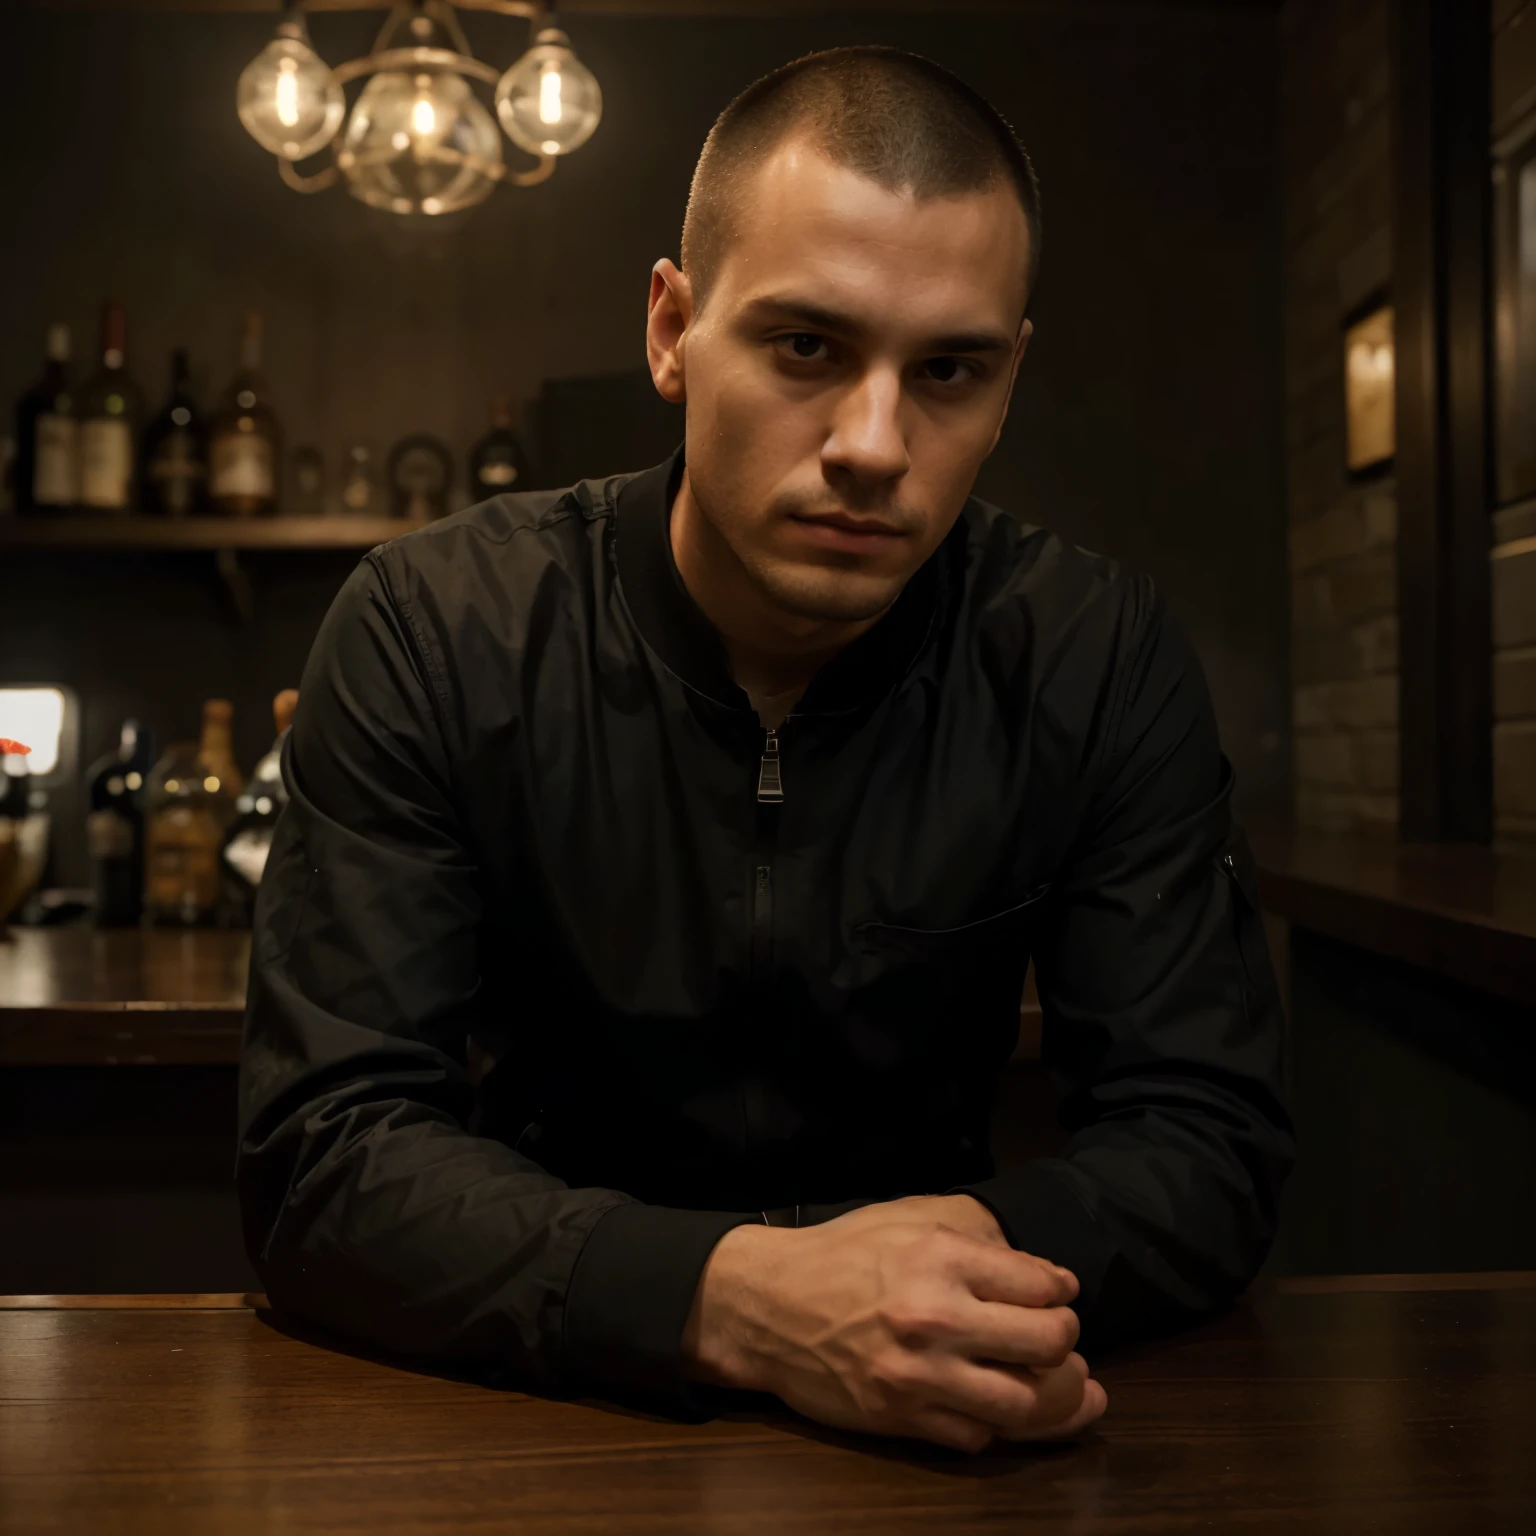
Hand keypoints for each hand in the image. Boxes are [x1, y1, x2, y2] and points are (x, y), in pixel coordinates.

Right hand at [683, 1195, 1106, 1452]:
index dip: (1061, 1290)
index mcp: (940, 1257)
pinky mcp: (901, 1417)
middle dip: (1064, 1340)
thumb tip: (1043, 1273)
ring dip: (1043, 1393)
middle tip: (1055, 1335)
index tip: (1058, 1293)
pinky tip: (988, 1399)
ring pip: (1024, 1402)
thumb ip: (975, 1236)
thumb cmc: (840, 1255)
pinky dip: (991, 1421)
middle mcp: (936, 1317)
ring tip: (1039, 1377)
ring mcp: (920, 1374)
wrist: (767, 1304)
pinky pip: (977, 1437)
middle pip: (1048, 1343)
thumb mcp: (907, 1218)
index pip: (1042, 1285)